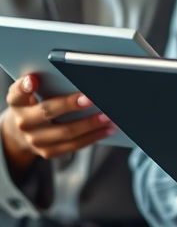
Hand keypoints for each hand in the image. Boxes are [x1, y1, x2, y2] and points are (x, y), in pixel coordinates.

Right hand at [1, 75, 115, 176]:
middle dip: (71, 104)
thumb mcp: (29, 92)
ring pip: (65, 132)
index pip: (18, 93)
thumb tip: (52, 74)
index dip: (25, 86)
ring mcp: (35, 140)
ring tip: (108, 116)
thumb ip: (37, 82)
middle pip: (48, 111)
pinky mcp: (48, 152)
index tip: (34, 80)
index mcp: (18, 102)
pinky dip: (93, 137)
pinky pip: (73, 146)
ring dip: (90, 124)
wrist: (22, 133)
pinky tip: (106, 130)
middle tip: (92, 98)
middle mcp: (24, 122)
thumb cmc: (33, 105)